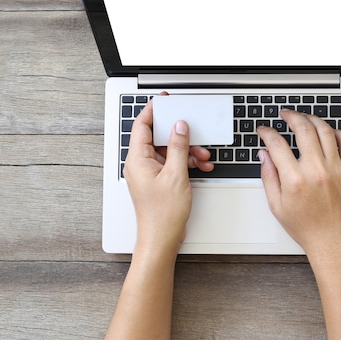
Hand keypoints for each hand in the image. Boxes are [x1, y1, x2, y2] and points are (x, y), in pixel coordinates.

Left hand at [123, 98, 212, 254]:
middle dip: (180, 135)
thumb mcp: (176, 174)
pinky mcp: (159, 180)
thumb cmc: (162, 214)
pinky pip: (172, 163)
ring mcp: (150, 173)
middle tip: (194, 131)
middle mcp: (140, 164)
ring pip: (169, 150)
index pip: (142, 126)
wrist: (162, 238)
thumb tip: (179, 126)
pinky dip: (186, 162)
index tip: (165, 101)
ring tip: (202, 156)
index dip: (154, 111)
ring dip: (187, 150)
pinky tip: (200, 165)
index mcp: (137, 159)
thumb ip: (178, 147)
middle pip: (159, 138)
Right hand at [257, 110, 340, 260]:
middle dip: (291, 116)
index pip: (277, 143)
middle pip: (303, 129)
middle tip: (285, 114)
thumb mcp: (277, 206)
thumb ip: (268, 176)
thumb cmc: (307, 228)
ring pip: (325, 131)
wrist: (334, 242)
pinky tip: (328, 132)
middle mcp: (316, 170)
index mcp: (294, 179)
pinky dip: (337, 132)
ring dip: (313, 119)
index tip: (264, 130)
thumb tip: (264, 154)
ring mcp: (337, 169)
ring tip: (305, 118)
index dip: (267, 132)